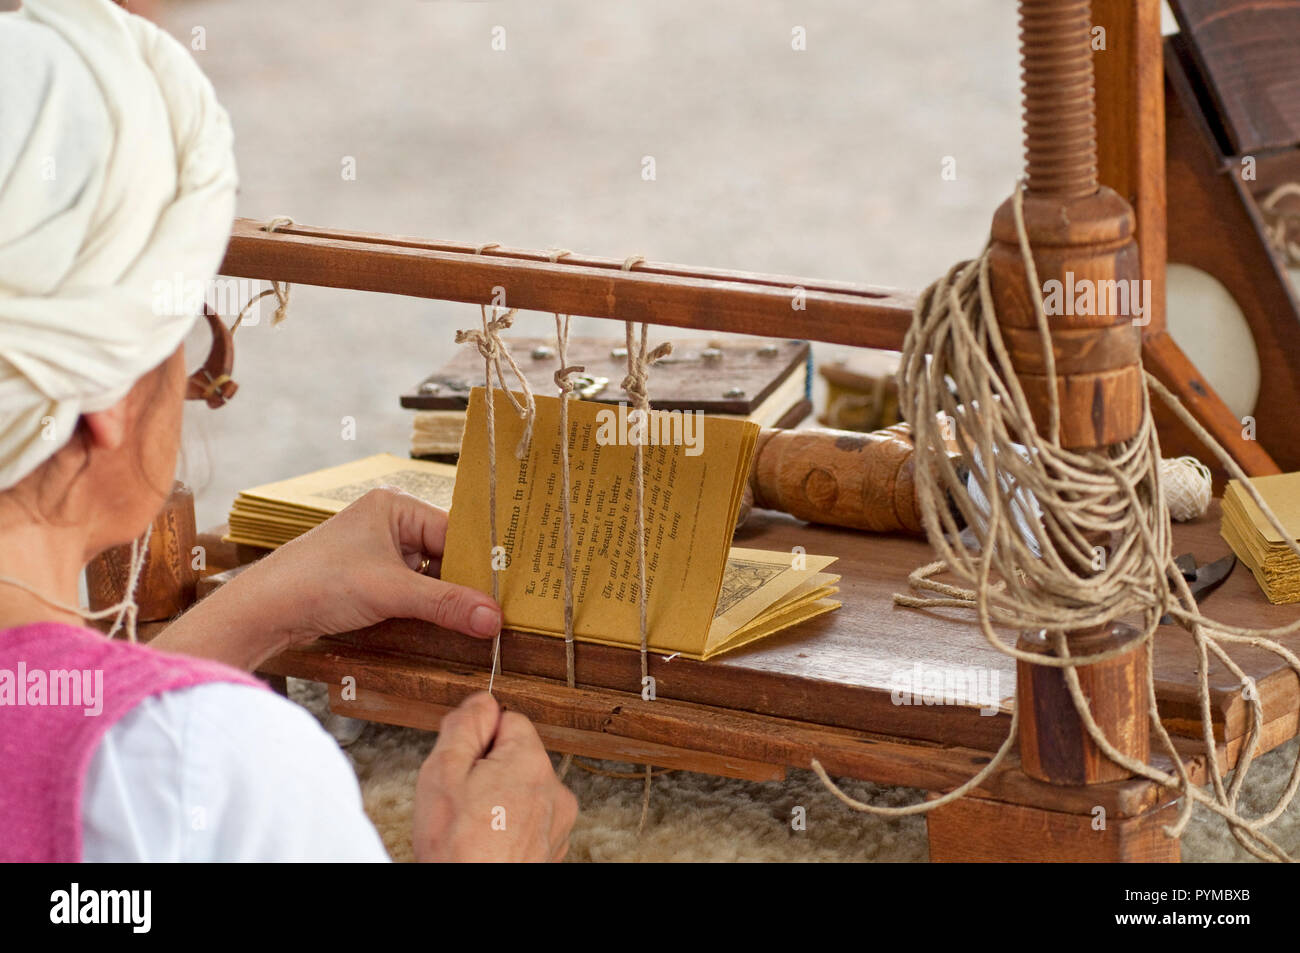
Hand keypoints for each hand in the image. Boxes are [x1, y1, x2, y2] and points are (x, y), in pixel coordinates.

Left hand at [247, 487, 500, 646]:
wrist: (264, 610)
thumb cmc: (319, 582)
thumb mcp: (392, 592)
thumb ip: (446, 604)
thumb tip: (493, 619)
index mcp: (395, 506)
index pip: (454, 531)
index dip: (480, 562)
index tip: (508, 590)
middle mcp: (389, 522)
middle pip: (446, 553)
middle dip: (466, 581)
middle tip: (499, 608)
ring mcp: (379, 551)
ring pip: (431, 574)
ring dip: (448, 597)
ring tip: (480, 618)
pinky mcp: (370, 577)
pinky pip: (413, 588)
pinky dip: (428, 605)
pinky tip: (448, 622)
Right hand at [414, 692, 577, 861]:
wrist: (472, 903)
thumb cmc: (456, 848)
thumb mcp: (442, 771)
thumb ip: (464, 725)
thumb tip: (481, 701)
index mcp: (531, 762)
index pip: (509, 718)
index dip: (478, 736)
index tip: (461, 762)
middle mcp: (555, 788)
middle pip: (517, 754)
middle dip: (488, 768)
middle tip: (462, 797)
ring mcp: (558, 821)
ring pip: (524, 788)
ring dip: (499, 798)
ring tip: (473, 824)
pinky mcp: (554, 846)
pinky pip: (531, 818)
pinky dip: (510, 824)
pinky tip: (487, 840)